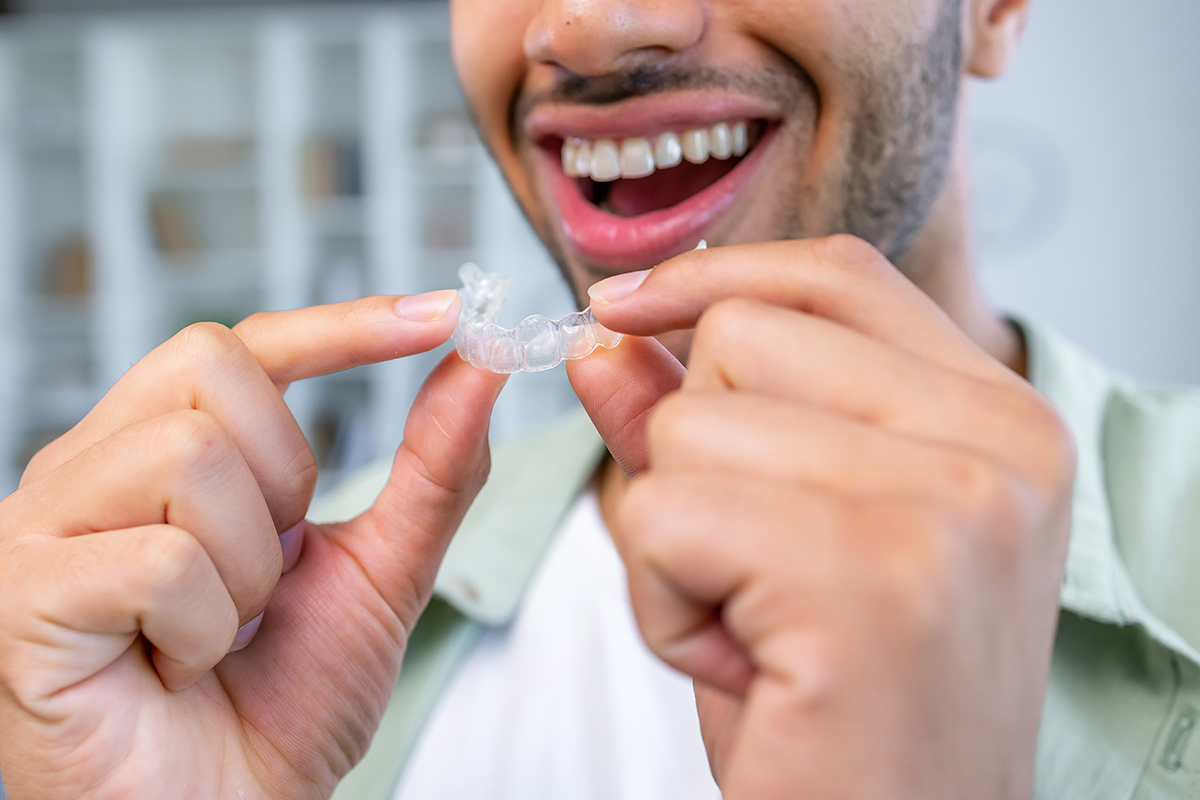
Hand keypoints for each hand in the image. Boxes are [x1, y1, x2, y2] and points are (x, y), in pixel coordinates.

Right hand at [0, 293, 506, 798]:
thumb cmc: (282, 705)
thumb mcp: (380, 572)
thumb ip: (431, 469)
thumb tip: (480, 362)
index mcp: (160, 451)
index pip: (244, 345)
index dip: (342, 324)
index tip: (440, 315)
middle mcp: (88, 469)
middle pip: (213, 367)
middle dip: (286, 478)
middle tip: (271, 572)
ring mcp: (39, 527)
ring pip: (188, 455)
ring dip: (248, 564)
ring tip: (221, 631)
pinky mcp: (19, 597)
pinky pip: (157, 558)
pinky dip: (205, 626)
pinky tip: (177, 668)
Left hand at [569, 236, 1075, 798]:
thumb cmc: (838, 705)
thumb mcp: (771, 533)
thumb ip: (697, 418)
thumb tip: (606, 334)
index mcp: (1001, 419)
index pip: (835, 276)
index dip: (710, 278)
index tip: (618, 309)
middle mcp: (1001, 442)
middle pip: (738, 338)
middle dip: (693, 458)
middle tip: (761, 581)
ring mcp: (950, 502)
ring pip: (686, 424)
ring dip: (674, 542)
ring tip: (757, 630)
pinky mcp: (874, 575)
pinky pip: (666, 515)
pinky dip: (661, 603)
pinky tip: (740, 667)